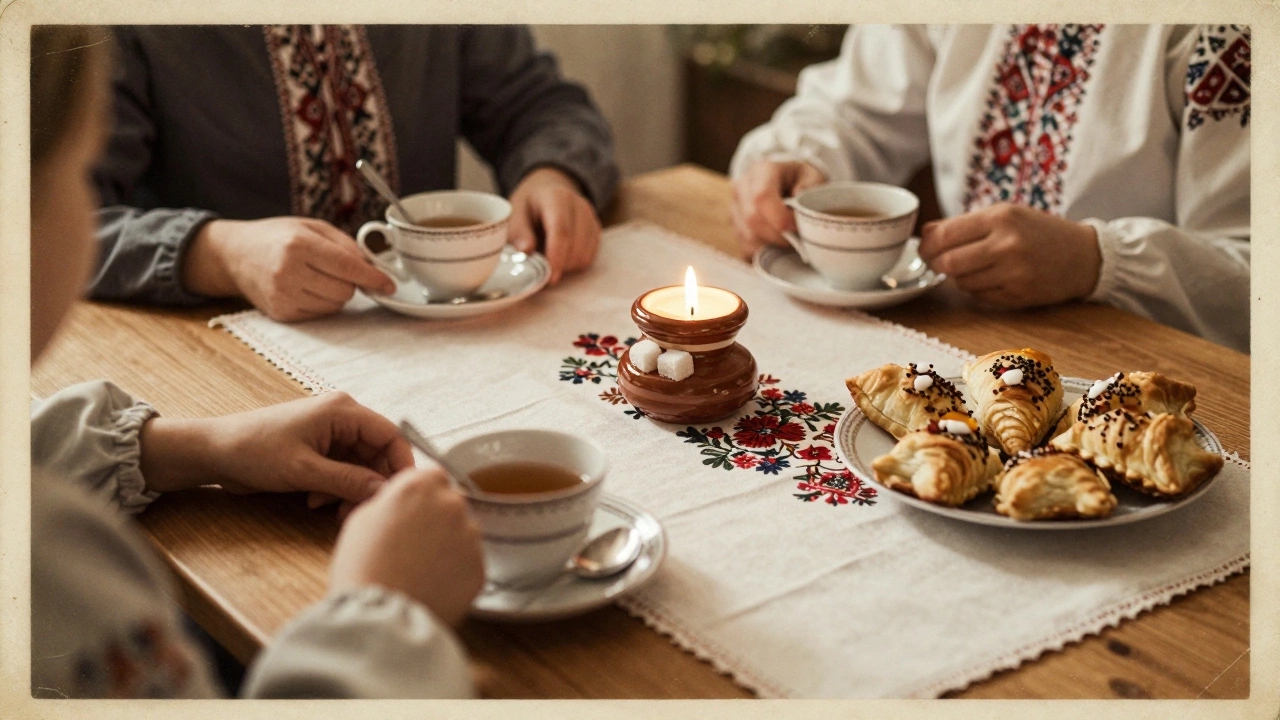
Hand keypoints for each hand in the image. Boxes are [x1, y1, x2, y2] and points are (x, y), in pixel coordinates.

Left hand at [138, 392, 413, 503]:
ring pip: (361, 466)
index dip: (401, 465)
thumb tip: (384, 492)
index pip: (391, 435)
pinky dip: (336, 489)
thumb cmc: (253, 451)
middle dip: (370, 484)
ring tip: (327, 508)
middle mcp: (342, 417)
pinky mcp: (319, 449)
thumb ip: (349, 480)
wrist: (214, 452)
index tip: (400, 493)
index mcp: (343, 410)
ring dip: (350, 490)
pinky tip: (315, 501)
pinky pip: (343, 471)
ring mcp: (330, 433)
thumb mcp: (305, 470)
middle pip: (378, 454)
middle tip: (357, 510)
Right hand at [182, 217, 396, 321]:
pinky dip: (322, 302)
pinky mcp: (281, 312)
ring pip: (336, 305)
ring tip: (317, 276)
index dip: (373, 277)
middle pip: (345, 290)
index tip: (390, 285)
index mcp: (299, 244)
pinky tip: (306, 288)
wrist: (235, 254)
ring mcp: (282, 294)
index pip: (347, 266)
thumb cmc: (279, 236)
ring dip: (337, 293)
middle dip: (351, 282)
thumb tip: (375, 266)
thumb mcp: (312, 227)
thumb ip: (346, 245)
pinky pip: (320, 314)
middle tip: (336, 270)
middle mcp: (289, 271)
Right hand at [329, 468, 484, 625]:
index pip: (432, 476)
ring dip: (449, 544)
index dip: (420, 496)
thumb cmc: (363, 568)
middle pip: (451, 503)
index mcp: (420, 486)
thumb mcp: (362, 519)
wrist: (380, 618)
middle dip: (437, 518)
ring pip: (463, 533)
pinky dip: (456, 571)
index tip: (411, 511)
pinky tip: (433, 585)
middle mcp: (452, 505)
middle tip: (414, 544)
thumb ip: (391, 500)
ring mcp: (471, 536)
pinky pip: (469, 562)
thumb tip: (401, 501)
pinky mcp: (480, 567)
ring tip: (421, 570)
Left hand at [508, 167, 601, 284]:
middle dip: (559, 265)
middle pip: (576, 247)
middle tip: (540, 269)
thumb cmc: (530, 204)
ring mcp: (591, 218)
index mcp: (557, 198)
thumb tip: (526, 251)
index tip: (549, 276)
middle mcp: (579, 206)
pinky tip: (560, 257)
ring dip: (566, 266)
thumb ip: (518, 231)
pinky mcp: (596, 230)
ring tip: (549, 259)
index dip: (556, 257)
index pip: (562, 231)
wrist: (548, 190)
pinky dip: (574, 264)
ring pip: (584, 256)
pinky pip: (589, 258)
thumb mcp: (515, 211)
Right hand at [730, 160, 825, 258]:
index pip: (761, 196)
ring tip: (787, 239)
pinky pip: (745, 245)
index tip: (796, 226)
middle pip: (752, 219)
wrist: (785, 181)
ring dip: (770, 243)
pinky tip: (776, 242)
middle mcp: (742, 186)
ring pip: (747, 235)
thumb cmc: (801, 179)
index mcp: (762, 170)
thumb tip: (799, 204)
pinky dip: (763, 249)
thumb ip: (809, 188)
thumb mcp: (812, 177)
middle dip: (777, 234)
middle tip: (795, 237)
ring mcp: (734, 206)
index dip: (779, 217)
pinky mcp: (734, 224)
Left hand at [918, 203, 1101, 307]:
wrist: (1085, 256)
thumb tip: (925, 232)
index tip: (925, 248)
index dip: (928, 245)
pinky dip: (977, 289)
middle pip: (948, 263)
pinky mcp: (1019, 296)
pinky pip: (979, 296)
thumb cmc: (1039, 231)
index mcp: (1000, 217)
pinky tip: (990, 278)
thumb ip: (964, 224)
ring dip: (958, 277)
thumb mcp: (1005, 215)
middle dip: (937, 264)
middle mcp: (1007, 245)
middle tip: (940, 262)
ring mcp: (1014, 273)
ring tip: (972, 267)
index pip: (945, 235)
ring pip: (961, 283)